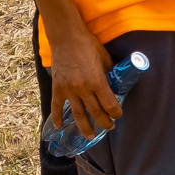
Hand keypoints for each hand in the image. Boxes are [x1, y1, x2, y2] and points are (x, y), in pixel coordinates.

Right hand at [47, 22, 121, 141]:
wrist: (67, 38)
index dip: (115, 112)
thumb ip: (109, 73)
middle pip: (95, 111)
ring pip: (78, 114)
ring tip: (90, 136)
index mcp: (97, 81)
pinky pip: (56, 106)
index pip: (109, 103)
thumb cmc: (88, 45)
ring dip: (85, 127)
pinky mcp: (57, 87)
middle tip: (109, 127)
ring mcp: (68, 89)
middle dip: (104, 122)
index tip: (118, 116)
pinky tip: (60, 127)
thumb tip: (116, 82)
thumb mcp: (105, 59)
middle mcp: (83, 88)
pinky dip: (57, 118)